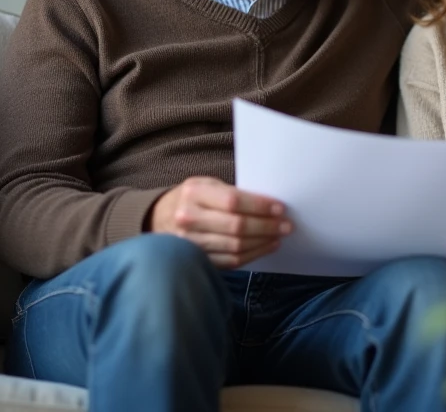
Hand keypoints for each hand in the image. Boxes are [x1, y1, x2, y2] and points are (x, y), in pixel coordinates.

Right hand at [148, 176, 290, 268]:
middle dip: (266, 226)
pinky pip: (231, 261)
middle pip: (236, 227)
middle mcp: (188, 219)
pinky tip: (266, 246)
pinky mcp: (197, 260)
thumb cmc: (192, 198)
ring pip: (236, 246)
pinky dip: (253, 255)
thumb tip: (268, 204)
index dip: (259, 206)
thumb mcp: (206, 184)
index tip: (280, 208)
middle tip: (286, 225)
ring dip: (263, 242)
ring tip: (279, 235)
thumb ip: (232, 192)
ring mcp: (190, 243)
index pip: (233, 202)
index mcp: (193, 193)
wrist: (159, 217)